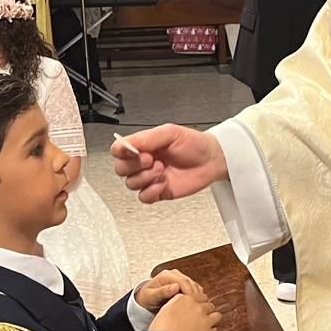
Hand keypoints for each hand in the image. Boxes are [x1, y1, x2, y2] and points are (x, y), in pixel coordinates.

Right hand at [111, 124, 228, 203]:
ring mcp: (150, 178)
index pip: (119, 150)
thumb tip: (128, 143)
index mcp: (143, 145)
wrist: (211, 160)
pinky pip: (143, 197)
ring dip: (145, 178)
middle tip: (151, 159)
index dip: (121, 152)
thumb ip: (147, 137)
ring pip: (130, 184)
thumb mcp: (170, 132)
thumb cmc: (194, 144)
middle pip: (120, 168)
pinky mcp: (158, 192)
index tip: (133, 151)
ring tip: (162, 169)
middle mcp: (143, 162)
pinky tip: (164, 183)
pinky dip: (151, 191)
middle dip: (134, 165)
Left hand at [135, 269, 205, 312]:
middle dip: (194, 295)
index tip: (191, 303)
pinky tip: (194, 305)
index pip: (183, 281)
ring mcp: (180, 278)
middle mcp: (174, 274)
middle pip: (190, 283)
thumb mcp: (151, 296)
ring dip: (197, 296)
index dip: (189, 292)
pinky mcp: (184, 283)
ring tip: (195, 307)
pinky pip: (194, 288)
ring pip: (194, 285)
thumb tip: (175, 287)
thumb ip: (162, 292)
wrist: (146, 299)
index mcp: (166, 275)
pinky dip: (196, 296)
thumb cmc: (147, 298)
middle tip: (195, 307)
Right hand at [148, 291, 221, 330]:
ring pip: (217, 316)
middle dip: (206, 311)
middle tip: (199, 318)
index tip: (196, 309)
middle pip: (210, 305)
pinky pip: (215, 330)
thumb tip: (185, 299)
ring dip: (212, 320)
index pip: (201, 296)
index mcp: (187, 299)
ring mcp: (206, 320)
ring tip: (204, 326)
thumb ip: (179, 301)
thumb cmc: (162, 328)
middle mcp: (198, 307)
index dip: (199, 303)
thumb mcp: (167, 308)